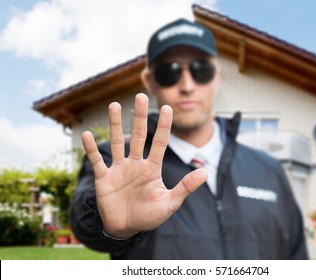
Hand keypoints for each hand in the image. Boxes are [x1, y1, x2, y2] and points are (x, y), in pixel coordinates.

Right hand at [81, 93, 207, 238]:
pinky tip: (87, 134)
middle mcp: (135, 164)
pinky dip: (91, 149)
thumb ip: (185, 187)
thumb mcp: (169, 203)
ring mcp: (119, 169)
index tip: (167, 108)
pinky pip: (96, 161)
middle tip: (140, 96)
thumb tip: (205, 172)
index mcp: (152, 168)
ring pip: (117, 142)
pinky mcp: (103, 178)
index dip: (164, 126)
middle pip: (139, 135)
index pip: (160, 142)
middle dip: (140, 116)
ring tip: (114, 105)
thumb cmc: (148, 216)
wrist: (126, 229)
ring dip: (116, 125)